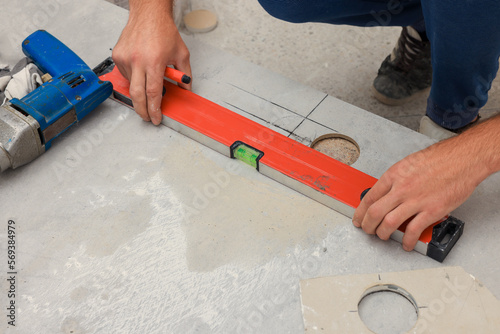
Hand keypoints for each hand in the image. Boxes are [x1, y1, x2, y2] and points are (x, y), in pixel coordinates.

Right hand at [112, 2, 191, 124]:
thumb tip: (185, 90)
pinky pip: (126, 75)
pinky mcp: (117, 56)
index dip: (154, 109)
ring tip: (149, 79)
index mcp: (154, 62)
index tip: (156, 118)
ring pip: (132, 85)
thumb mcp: (181, 54)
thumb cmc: (164, 31)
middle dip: (142, 110)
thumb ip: (184, 74)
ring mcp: (125, 58)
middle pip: (137, 95)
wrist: (148, 14)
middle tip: (148, 117)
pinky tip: (141, 70)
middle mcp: (137, 60)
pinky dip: (134, 78)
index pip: (153, 93)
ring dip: (140, 89)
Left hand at [352, 134, 488, 250]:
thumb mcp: (408, 164)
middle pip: (375, 212)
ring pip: (389, 223)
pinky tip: (406, 244)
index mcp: (393, 176)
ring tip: (382, 236)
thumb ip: (395, 179)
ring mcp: (416, 201)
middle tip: (367, 230)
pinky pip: (414, 230)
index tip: (358, 219)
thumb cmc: (439, 159)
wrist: (462, 159)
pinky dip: (407, 241)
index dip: (360, 212)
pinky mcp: (431, 211)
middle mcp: (401, 189)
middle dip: (367, 225)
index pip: (369, 197)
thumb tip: (386, 192)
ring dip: (382, 234)